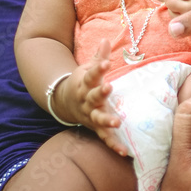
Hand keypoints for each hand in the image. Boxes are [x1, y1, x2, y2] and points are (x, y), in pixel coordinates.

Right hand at [59, 40, 127, 154]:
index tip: (106, 63)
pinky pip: (105, 138)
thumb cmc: (83, 83)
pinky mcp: (95, 128)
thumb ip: (99, 57)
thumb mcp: (88, 69)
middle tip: (108, 87)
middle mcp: (87, 100)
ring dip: (107, 120)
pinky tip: (124, 152)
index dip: (99, 68)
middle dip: (100, 93)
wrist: (65, 103)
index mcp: (85, 83)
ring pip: (98, 118)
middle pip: (93, 96)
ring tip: (117, 122)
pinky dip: (114, 145)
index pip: (92, 74)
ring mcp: (90, 115)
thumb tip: (106, 39)